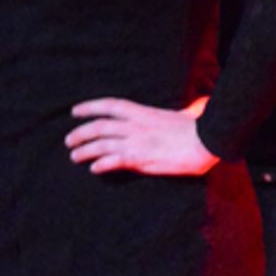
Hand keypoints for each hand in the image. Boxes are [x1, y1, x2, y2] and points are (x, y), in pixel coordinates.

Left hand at [66, 96, 217, 176]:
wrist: (206, 142)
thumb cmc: (200, 129)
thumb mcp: (188, 115)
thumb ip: (187, 110)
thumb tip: (200, 105)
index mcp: (143, 112)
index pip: (109, 105)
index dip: (89, 107)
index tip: (75, 111)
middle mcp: (135, 125)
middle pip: (99, 126)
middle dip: (81, 132)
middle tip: (69, 140)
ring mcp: (136, 141)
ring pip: (101, 144)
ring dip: (84, 150)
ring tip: (74, 156)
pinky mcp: (140, 158)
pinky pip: (113, 160)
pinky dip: (101, 164)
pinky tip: (94, 169)